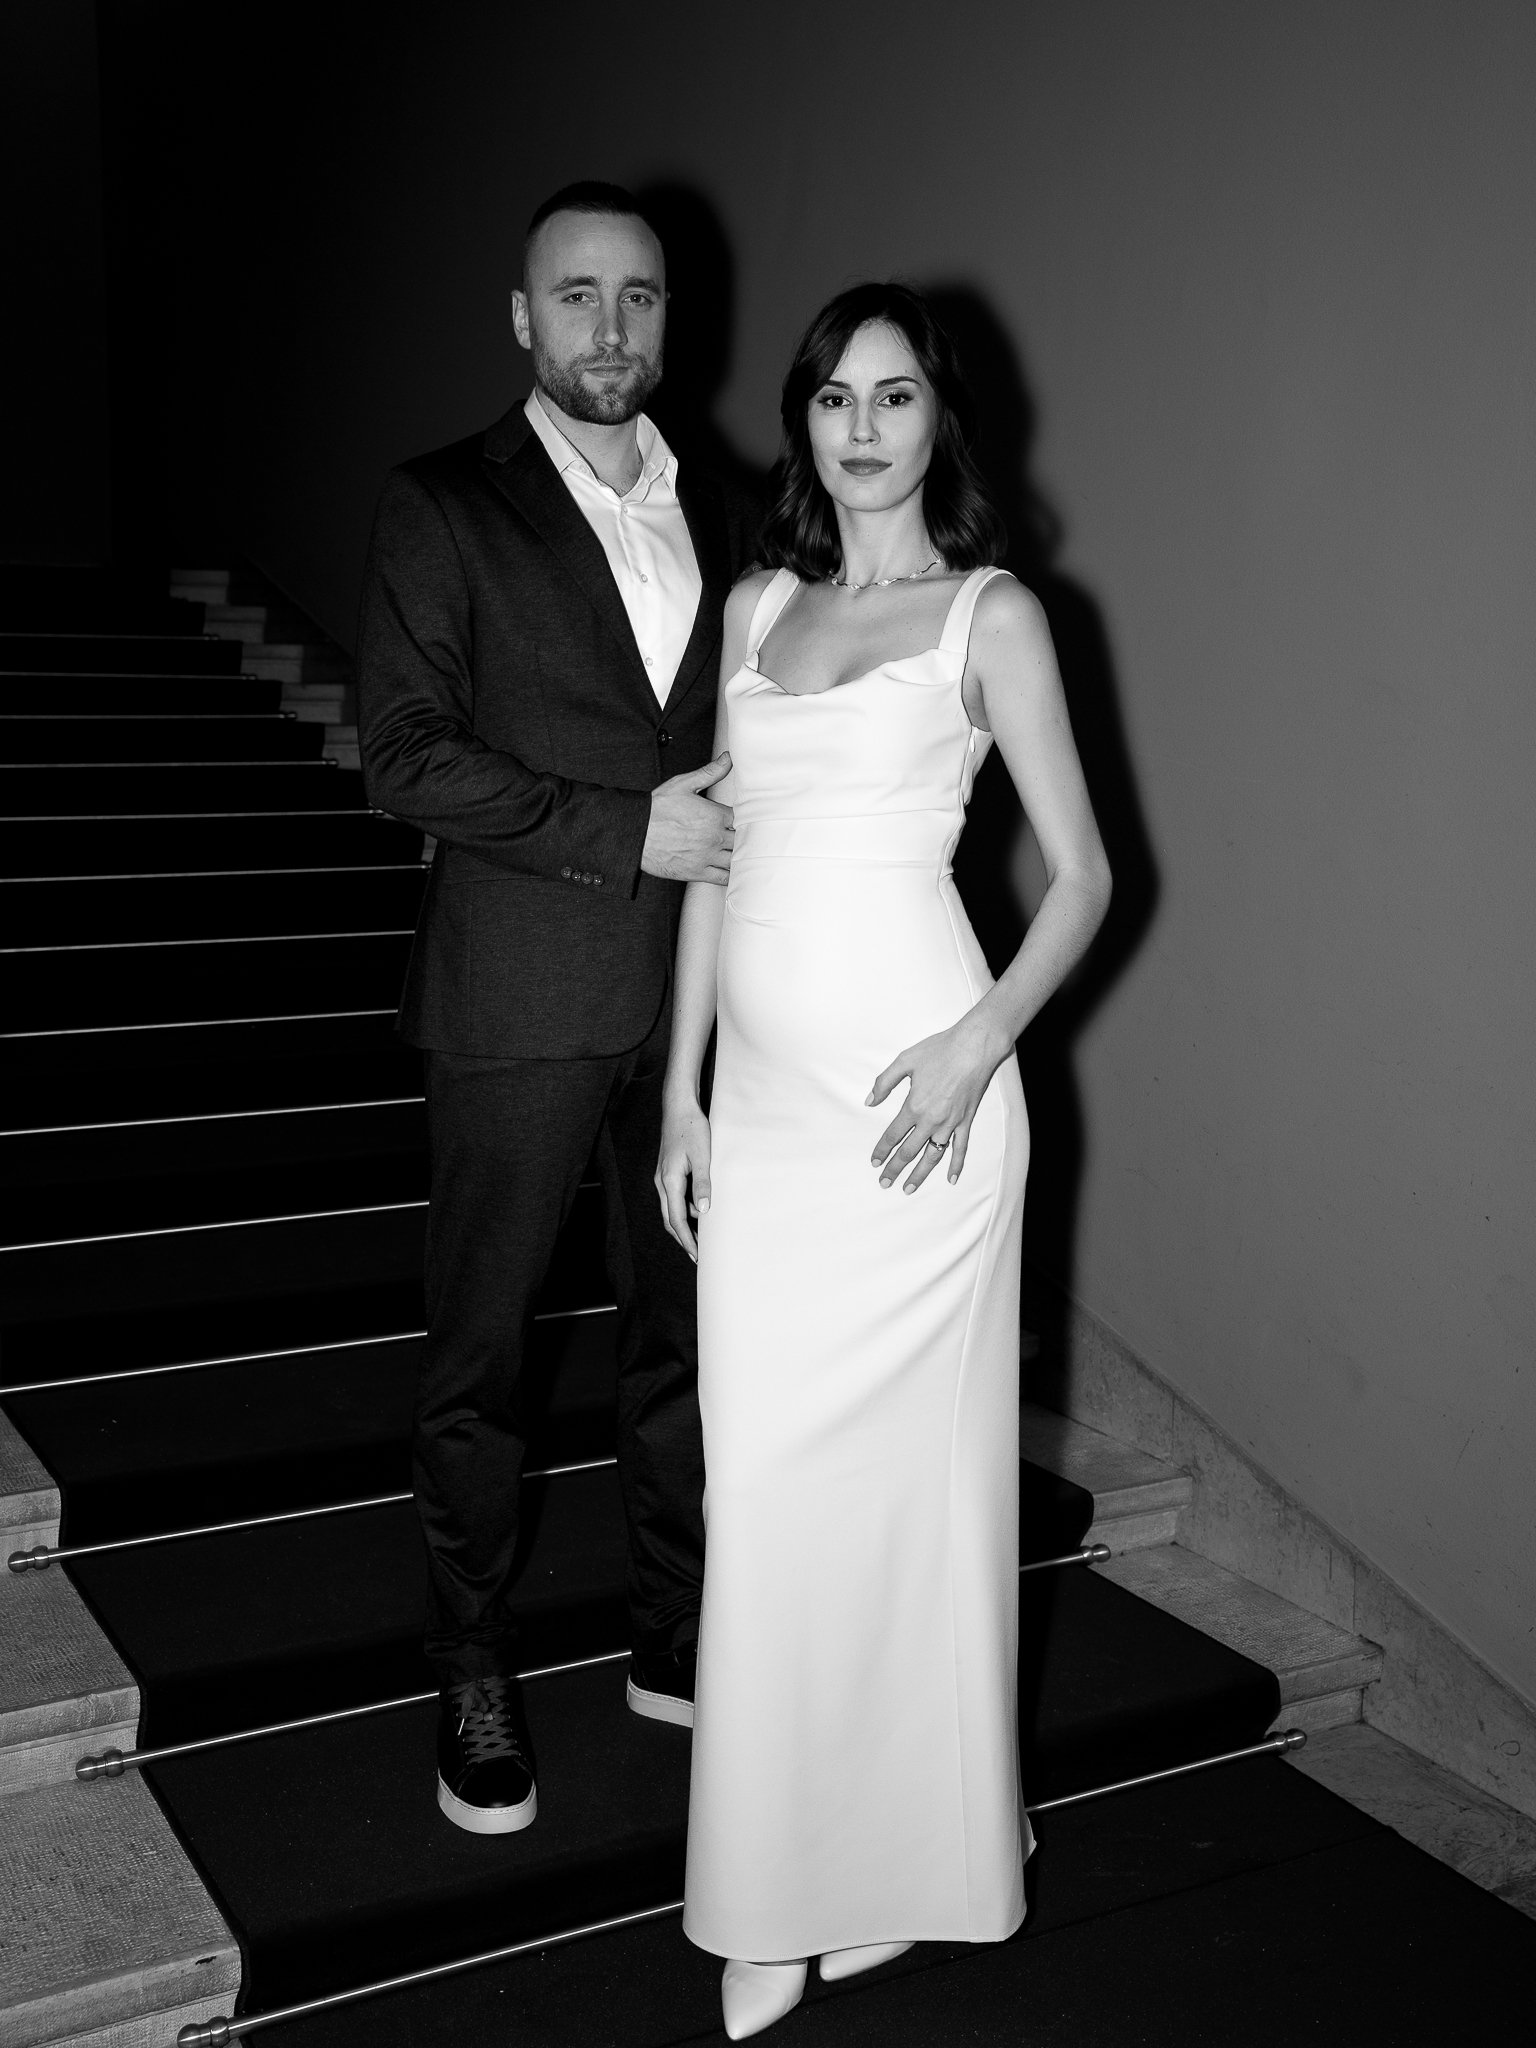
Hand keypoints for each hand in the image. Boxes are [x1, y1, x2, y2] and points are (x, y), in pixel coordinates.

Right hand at [641, 754, 733, 883]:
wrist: (635, 832)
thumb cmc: (656, 809)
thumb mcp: (683, 784)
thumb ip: (709, 773)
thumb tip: (727, 759)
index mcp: (714, 816)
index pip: (744, 819)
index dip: (746, 819)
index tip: (744, 819)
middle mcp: (714, 837)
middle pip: (743, 841)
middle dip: (745, 839)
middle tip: (744, 837)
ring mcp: (707, 856)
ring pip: (736, 860)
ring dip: (740, 857)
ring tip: (739, 853)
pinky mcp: (697, 872)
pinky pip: (723, 879)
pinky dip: (731, 876)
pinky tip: (732, 871)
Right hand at [656, 1094, 711, 1261]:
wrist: (678, 1107)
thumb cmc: (691, 1128)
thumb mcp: (702, 1156)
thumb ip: (702, 1184)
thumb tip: (703, 1211)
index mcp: (669, 1181)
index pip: (676, 1220)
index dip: (687, 1240)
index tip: (697, 1255)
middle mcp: (662, 1182)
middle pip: (670, 1219)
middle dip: (683, 1238)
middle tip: (698, 1255)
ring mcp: (663, 1177)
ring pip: (671, 1209)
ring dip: (684, 1224)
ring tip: (702, 1236)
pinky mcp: (668, 1171)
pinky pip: (674, 1197)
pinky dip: (685, 1209)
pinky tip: (699, 1210)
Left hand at [867, 1012, 1010, 1192]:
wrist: (975, 1047)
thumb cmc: (939, 1050)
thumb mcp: (904, 1061)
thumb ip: (884, 1083)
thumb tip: (869, 1101)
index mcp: (913, 1106)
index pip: (892, 1135)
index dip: (881, 1150)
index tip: (874, 1162)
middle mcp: (931, 1120)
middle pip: (909, 1151)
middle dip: (895, 1169)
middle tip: (884, 1183)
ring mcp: (950, 1123)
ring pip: (932, 1156)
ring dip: (919, 1174)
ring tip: (908, 1188)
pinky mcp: (966, 1121)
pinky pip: (960, 1148)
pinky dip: (956, 1165)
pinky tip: (951, 1179)